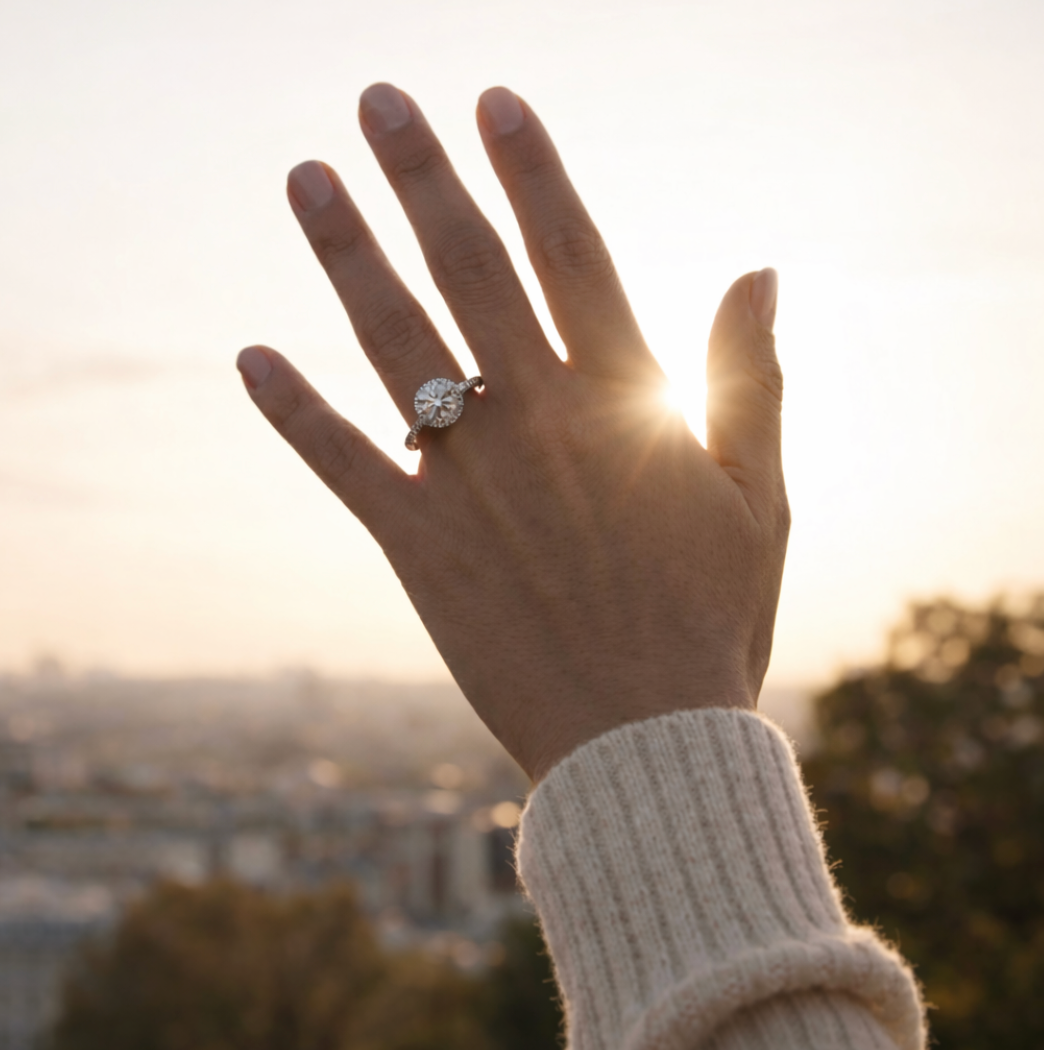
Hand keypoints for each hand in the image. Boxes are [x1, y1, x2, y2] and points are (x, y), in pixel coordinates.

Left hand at [236, 84, 788, 781]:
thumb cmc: (713, 618)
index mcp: (624, 404)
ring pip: (395, 347)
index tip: (492, 100)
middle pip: (468, 273)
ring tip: (306, 179)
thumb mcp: (759, 497)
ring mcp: (471, 484)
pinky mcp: (420, 549)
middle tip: (378, 99)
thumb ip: (751, 378)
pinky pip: (346, 466)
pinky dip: (295, 412)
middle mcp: (538, 425)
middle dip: (423, 176)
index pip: (569, 254)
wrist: (645, 741)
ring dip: (346, 257)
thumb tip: (758, 269)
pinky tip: (250, 356)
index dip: (531, 169)